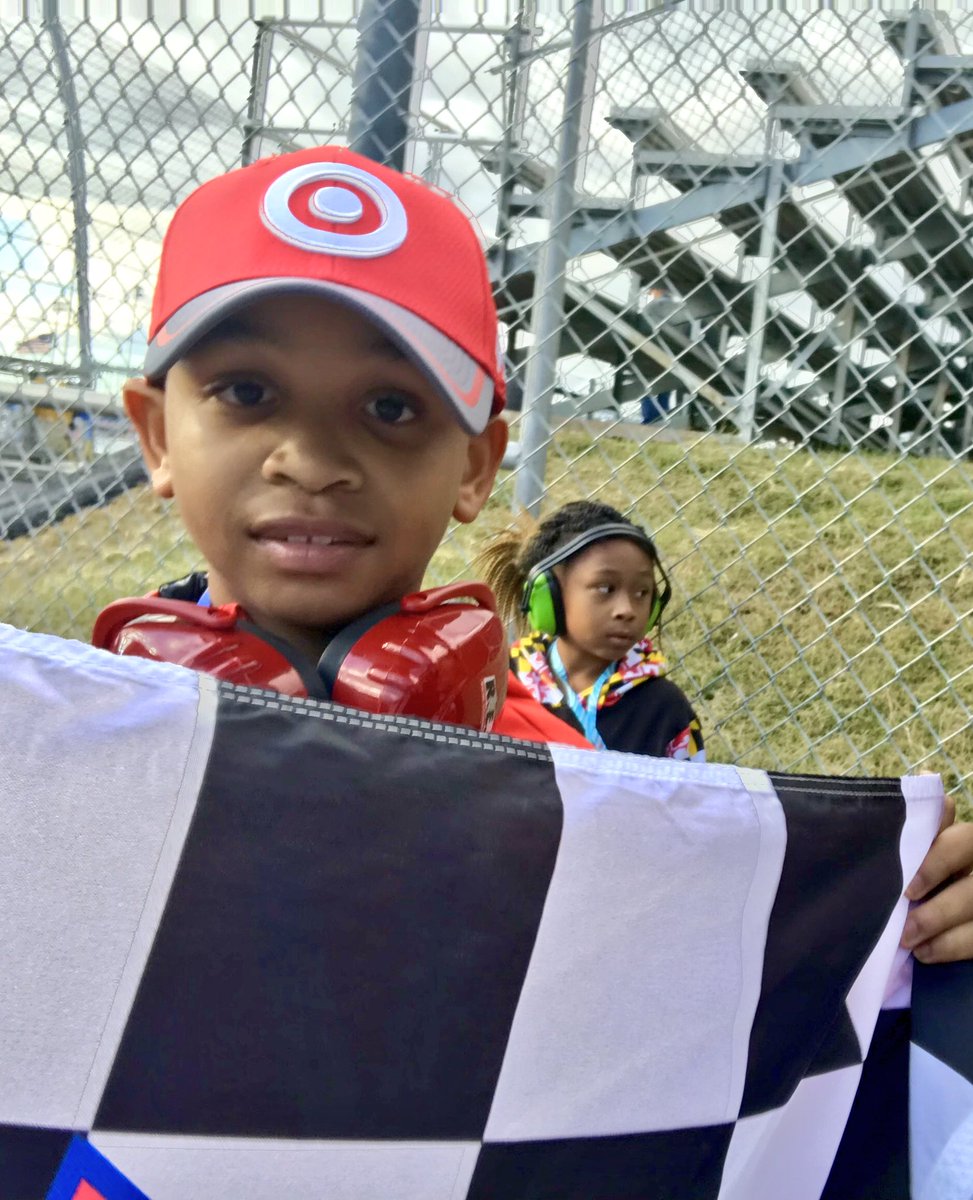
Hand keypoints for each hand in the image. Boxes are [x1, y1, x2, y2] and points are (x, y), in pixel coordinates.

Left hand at [900, 793, 972, 962]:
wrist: (944, 891)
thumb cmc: (927, 862)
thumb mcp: (931, 838)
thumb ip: (927, 822)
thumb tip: (924, 777)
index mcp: (970, 840)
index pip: (963, 843)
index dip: (937, 865)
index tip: (909, 889)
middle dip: (939, 913)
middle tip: (906, 929)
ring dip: (947, 938)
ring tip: (912, 945)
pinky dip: (955, 949)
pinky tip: (929, 954)